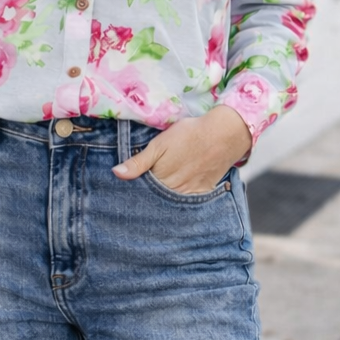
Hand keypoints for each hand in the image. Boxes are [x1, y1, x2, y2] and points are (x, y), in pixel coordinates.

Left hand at [112, 106, 251, 194]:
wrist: (223, 135)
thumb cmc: (189, 135)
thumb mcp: (159, 144)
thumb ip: (138, 162)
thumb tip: (116, 173)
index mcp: (160, 180)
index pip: (141, 193)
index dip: (133, 193)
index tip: (124, 194)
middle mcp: (174, 191)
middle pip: (155, 201)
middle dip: (146, 200)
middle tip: (138, 200)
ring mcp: (189, 194)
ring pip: (170, 204)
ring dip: (162, 203)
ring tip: (156, 198)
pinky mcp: (202, 192)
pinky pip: (188, 204)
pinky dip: (180, 203)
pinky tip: (174, 199)